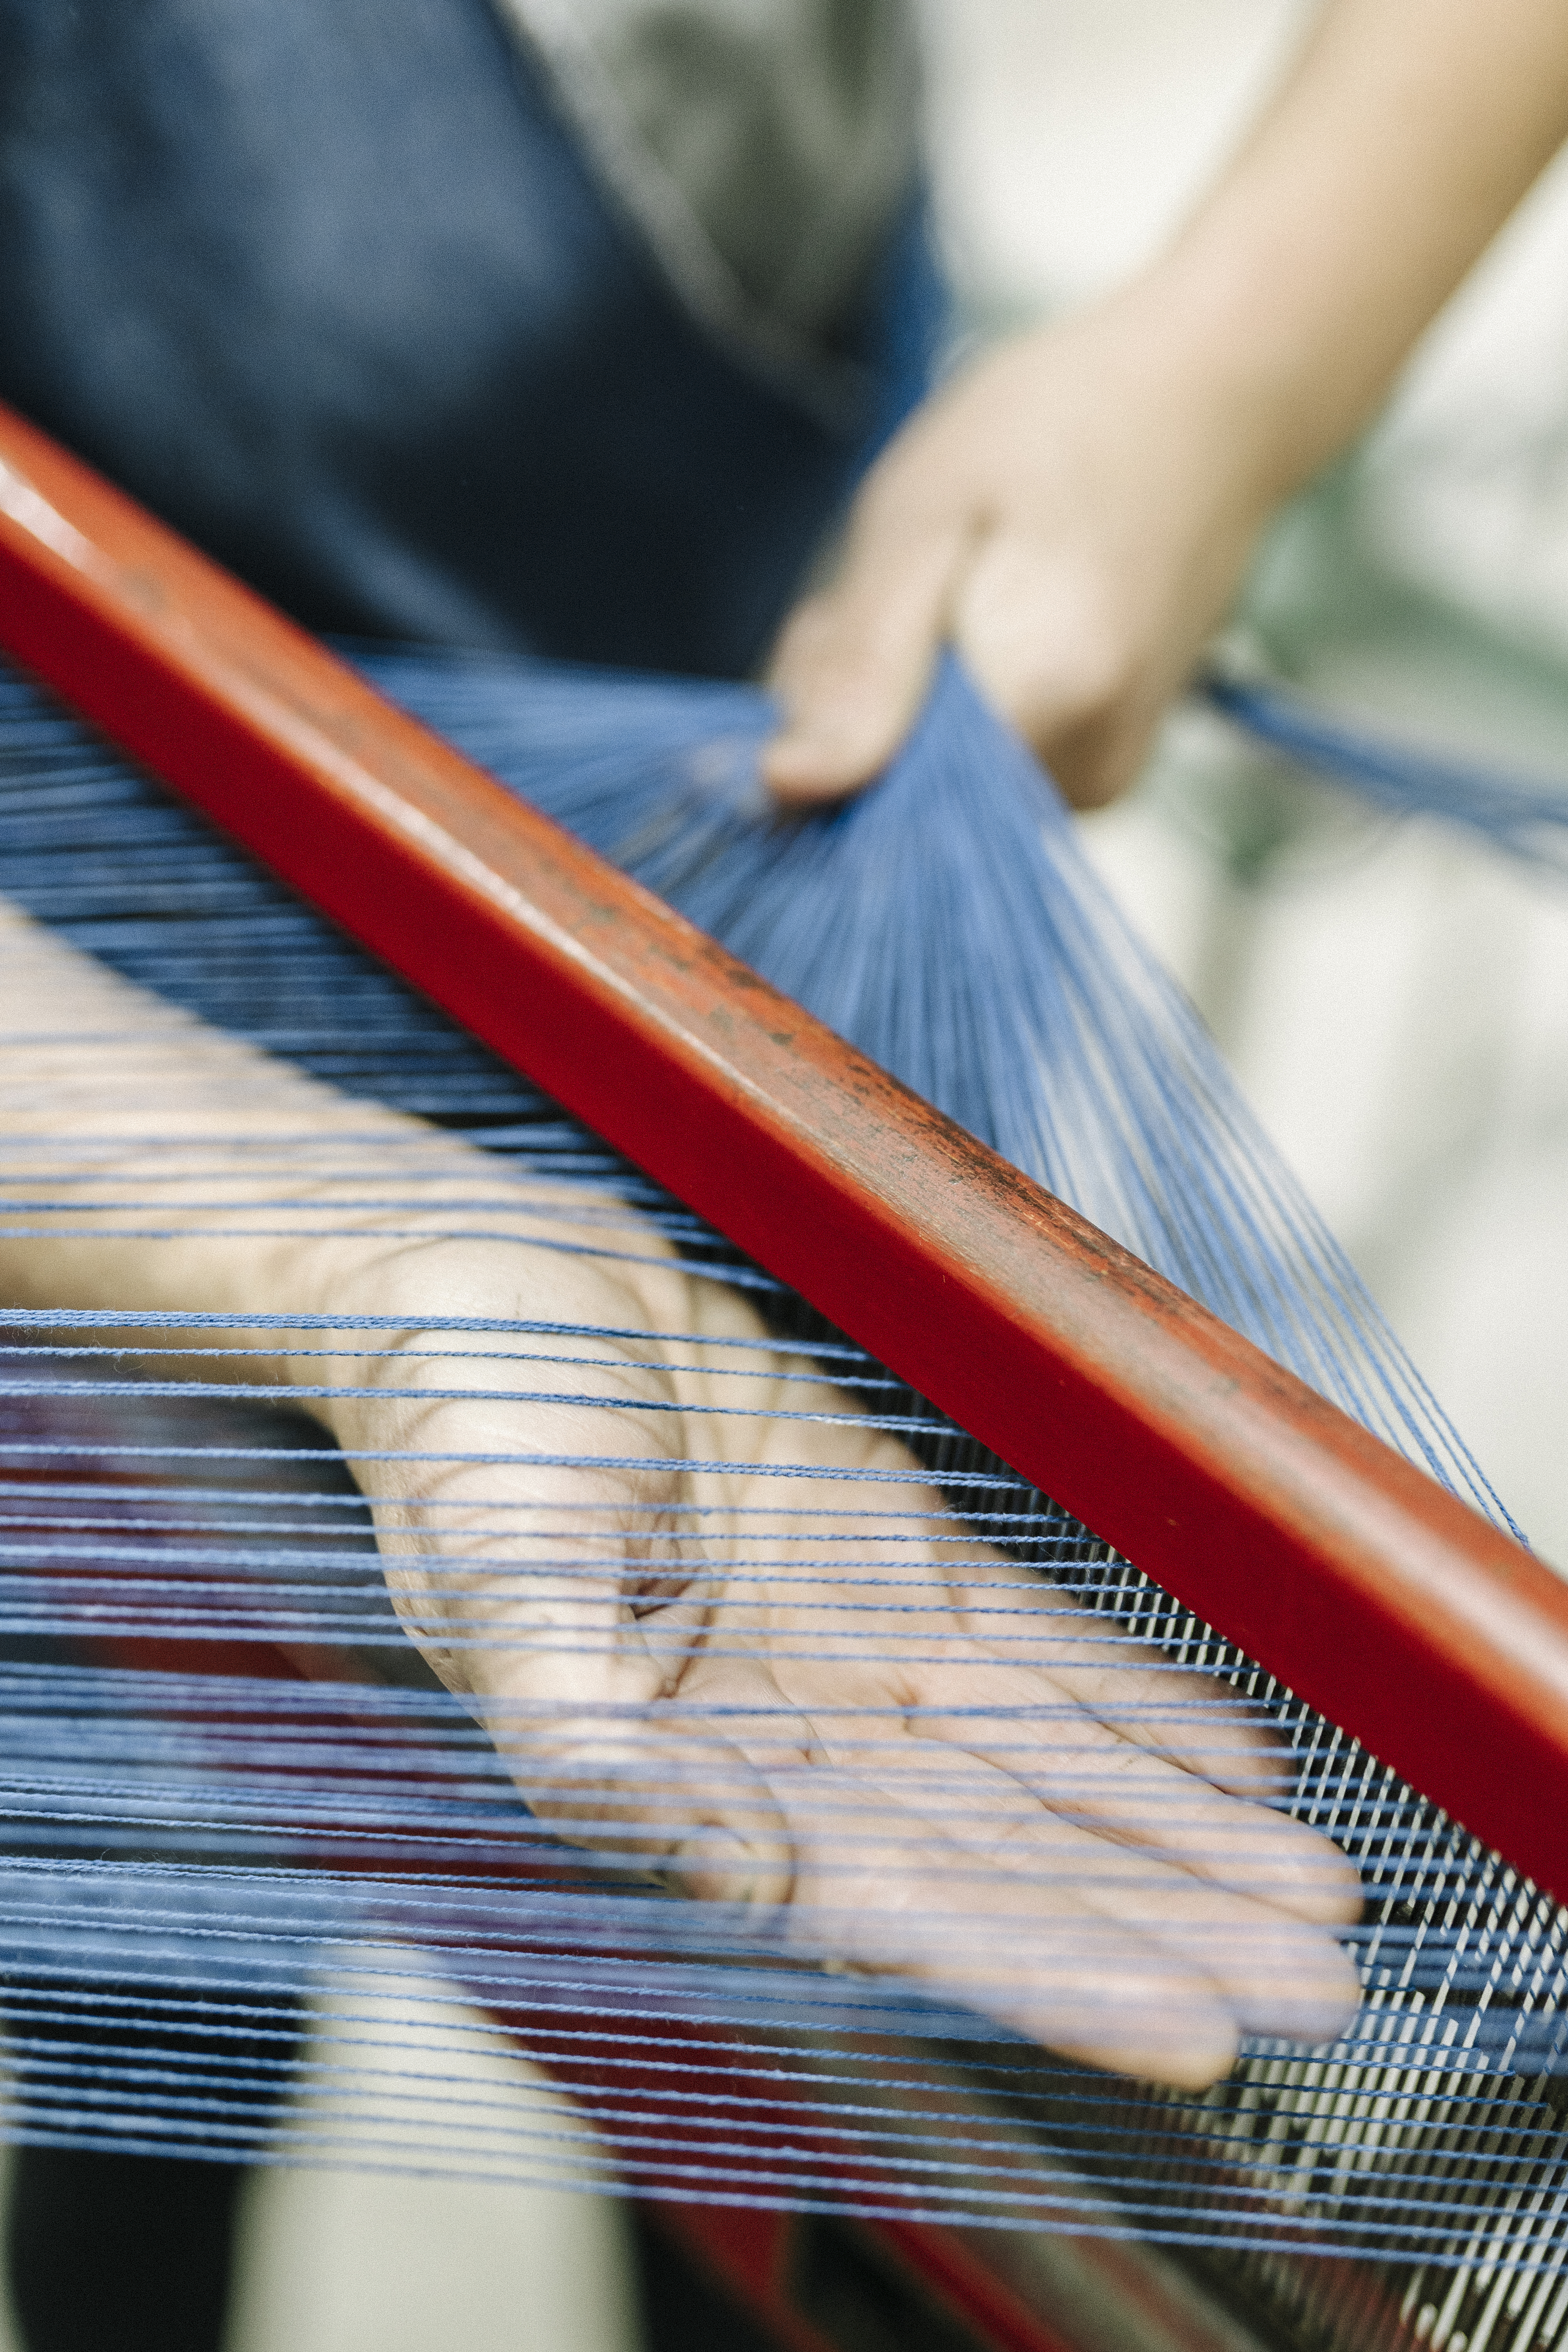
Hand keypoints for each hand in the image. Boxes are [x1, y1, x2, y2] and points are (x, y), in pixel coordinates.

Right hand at [0, 903, 1360, 2085]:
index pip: (899, 1911)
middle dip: (1160, 1921)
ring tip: (1312, 1894)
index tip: (1190, 2025)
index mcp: (694, 1781)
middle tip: (1317, 1984)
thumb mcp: (491, 1581)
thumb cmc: (458, 1434)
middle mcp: (790, 1743)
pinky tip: (1231, 1757)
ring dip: (1177, 1832)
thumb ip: (588, 1739)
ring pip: (1046, 1766)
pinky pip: (1037, 1650)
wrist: (488, 1286)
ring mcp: (852, 1654)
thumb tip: (716, 1864)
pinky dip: (1134, 1704)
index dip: (1048, 1971)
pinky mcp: (893, 1559)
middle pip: (1009, 1857)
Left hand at [766, 0, 1567, 812]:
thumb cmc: (1062, 425)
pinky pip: (976, 766)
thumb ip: (860, 664)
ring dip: (896, 698)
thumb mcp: (925, 515)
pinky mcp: (1102, 770)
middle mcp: (1084, 772)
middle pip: (891, 793)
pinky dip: (947, 703)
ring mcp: (1102, 781)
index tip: (834, 628)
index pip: (861, 794)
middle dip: (852, 702)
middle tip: (896, 582)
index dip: (817, 720)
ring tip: (947, 586)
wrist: (1214, 400)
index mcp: (1042, 705)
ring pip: (927, 781)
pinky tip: (978, 617)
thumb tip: (784, 787)